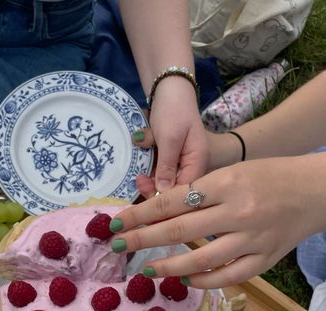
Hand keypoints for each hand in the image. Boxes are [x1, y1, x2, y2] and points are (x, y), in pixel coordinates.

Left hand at [110, 156, 324, 287]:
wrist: (315, 190)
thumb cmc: (268, 177)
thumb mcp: (230, 173)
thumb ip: (198, 193)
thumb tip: (155, 214)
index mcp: (226, 183)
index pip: (171, 201)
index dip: (139, 214)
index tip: (115, 223)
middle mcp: (237, 211)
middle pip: (178, 229)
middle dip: (141, 240)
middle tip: (117, 247)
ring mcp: (252, 239)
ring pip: (200, 259)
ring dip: (167, 266)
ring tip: (147, 269)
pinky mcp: (264, 260)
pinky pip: (227, 277)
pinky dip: (203, 281)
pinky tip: (185, 280)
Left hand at [134, 79, 207, 194]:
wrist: (170, 88)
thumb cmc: (173, 110)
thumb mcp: (169, 138)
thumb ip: (166, 166)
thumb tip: (163, 192)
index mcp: (198, 162)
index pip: (184, 191)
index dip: (164, 197)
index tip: (144, 192)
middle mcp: (191, 165)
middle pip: (173, 189)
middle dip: (153, 186)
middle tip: (137, 179)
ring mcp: (180, 162)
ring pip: (163, 180)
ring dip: (149, 173)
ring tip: (138, 165)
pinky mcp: (170, 157)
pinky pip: (158, 168)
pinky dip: (148, 163)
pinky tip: (142, 149)